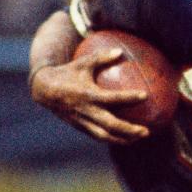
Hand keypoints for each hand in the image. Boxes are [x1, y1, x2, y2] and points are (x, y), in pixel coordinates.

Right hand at [30, 44, 150, 144]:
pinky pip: (99, 136)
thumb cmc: (67, 73)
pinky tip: (126, 138)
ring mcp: (83, 121)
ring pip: (105, 136)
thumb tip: (120, 51)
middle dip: (129, 130)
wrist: (44, 90)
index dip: (129, 98)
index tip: (145, 95)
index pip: (112, 98)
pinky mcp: (80, 127)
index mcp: (88, 95)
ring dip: (123, 139)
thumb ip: (101, 57)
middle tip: (146, 131)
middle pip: (111, 125)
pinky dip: (113, 139)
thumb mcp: (83, 63)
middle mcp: (86, 111)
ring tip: (139, 137)